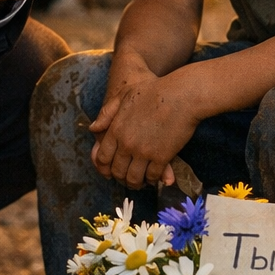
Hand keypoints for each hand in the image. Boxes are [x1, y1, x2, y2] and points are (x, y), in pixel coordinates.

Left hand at [89, 73, 198, 188]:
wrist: (181, 95)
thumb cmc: (154, 91)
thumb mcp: (124, 95)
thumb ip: (107, 113)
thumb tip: (93, 128)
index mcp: (116, 130)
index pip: (103, 157)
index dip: (105, 167)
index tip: (111, 170)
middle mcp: (127, 144)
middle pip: (117, 171)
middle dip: (120, 178)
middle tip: (126, 178)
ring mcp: (144, 152)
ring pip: (133, 178)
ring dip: (135, 183)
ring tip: (139, 182)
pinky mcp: (161, 157)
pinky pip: (152, 176)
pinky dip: (152, 180)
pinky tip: (153, 177)